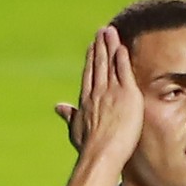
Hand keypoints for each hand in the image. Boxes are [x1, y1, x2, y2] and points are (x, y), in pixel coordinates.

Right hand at [55, 27, 142, 162]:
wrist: (101, 153)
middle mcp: (96, 92)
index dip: (91, 59)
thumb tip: (58, 107)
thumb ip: (69, 116)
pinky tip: (122, 46)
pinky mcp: (127, 94)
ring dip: (110, 46)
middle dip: (100, 46)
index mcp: (86, 101)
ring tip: (110, 31)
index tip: (92, 47)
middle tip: (102, 31)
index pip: (89, 75)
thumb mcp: (76, 130)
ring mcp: (111, 92)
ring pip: (109, 63)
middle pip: (98, 64)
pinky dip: (122, 58)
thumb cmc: (89, 148)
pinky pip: (124, 71)